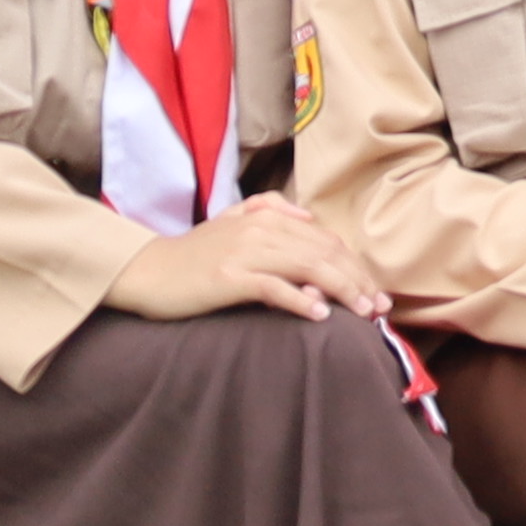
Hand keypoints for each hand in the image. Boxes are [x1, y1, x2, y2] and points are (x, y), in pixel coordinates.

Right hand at [109, 195, 385, 324]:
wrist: (146, 271)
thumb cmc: (192, 254)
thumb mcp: (232, 221)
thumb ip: (268, 209)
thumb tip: (307, 217)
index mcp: (269, 217)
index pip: (326, 241)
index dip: (355, 266)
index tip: (374, 291)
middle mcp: (262, 229)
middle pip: (325, 253)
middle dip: (357, 280)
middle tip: (378, 308)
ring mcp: (245, 252)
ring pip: (308, 268)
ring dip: (341, 291)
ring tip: (361, 313)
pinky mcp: (229, 277)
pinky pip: (274, 287)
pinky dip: (299, 300)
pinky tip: (319, 315)